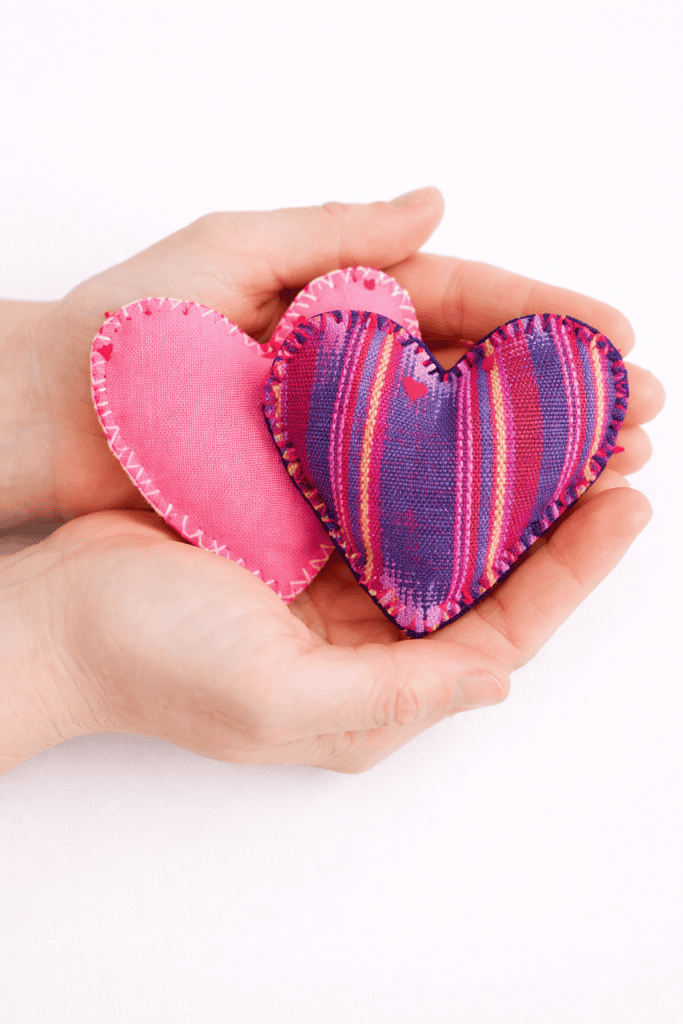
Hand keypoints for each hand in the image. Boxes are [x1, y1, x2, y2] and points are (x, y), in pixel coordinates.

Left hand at [0, 187, 662, 525]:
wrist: (49, 424)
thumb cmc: (124, 329)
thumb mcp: (226, 253)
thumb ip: (333, 232)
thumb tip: (438, 200)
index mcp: (341, 304)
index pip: (463, 302)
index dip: (543, 315)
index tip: (615, 334)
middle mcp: (351, 376)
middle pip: (475, 381)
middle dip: (558, 396)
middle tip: (638, 413)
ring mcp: (336, 445)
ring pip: (451, 449)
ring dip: (528, 461)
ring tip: (604, 472)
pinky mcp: (311, 502)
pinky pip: (400, 506)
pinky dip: (458, 512)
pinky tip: (515, 525)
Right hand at [0, 471, 649, 775]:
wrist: (60, 613)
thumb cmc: (153, 665)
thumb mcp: (278, 701)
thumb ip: (395, 698)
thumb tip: (499, 679)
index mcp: (379, 682)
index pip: (503, 624)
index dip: (572, 569)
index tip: (626, 502)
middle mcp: (371, 630)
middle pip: (488, 564)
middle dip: (555, 508)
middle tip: (616, 441)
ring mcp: (338, 570)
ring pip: (445, 514)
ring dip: (501, 467)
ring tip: (559, 413)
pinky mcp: (303, 520)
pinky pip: (386, 479)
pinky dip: (426, 444)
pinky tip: (457, 401)